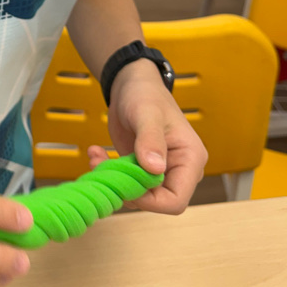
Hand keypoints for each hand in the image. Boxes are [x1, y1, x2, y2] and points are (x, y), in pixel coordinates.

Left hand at [87, 59, 206, 214]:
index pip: (175, 200)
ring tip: (95, 156)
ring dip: (114, 181)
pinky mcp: (143, 169)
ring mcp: (161, 171)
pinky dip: (110, 174)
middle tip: (102, 166)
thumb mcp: (147, 114)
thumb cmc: (145, 94)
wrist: (131, 84)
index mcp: (190, 159)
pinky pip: (127, 184)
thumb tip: (154, 169)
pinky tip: (96, 153)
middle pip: (156, 201)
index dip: (149, 201)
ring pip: (138, 195)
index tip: (124, 183)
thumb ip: (150, 140)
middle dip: (127, 189)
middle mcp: (179, 170)